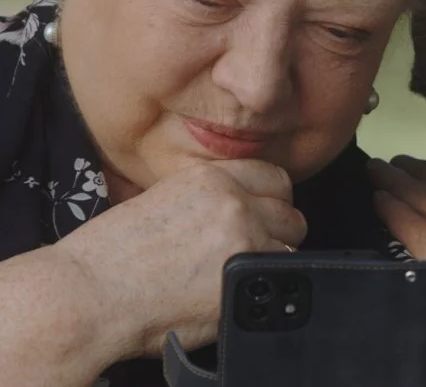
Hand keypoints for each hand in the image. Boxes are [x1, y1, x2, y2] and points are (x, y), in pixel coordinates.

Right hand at [54, 159, 305, 358]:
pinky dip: (266, 284)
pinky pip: (281, 274)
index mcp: (210, 177)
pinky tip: (238, 289)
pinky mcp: (245, 274)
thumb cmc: (111, 255)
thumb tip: (239, 206)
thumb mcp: (161, 199)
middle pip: (289, 210)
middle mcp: (232, 201)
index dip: (273, 200)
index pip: (274, 177)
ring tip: (243, 271)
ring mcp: (243, 236)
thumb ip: (207, 198)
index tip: (267, 214)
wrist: (90, 292)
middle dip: (278, 228)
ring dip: (274, 255)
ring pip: (291, 242)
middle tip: (256, 246)